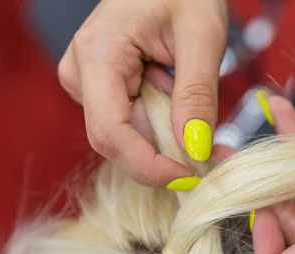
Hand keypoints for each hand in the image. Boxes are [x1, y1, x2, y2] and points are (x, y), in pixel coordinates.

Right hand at [58, 0, 227, 186]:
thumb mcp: (202, 35)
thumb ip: (196, 94)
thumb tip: (194, 149)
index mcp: (97, 55)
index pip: (110, 134)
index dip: (149, 166)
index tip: (190, 177)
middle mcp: (81, 73)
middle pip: (118, 140)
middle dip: (166, 155)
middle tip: (213, 153)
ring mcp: (87, 82)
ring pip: (128, 136)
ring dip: (168, 139)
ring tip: (201, 115)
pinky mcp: (102, 88)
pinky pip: (132, 122)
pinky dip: (163, 125)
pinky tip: (179, 103)